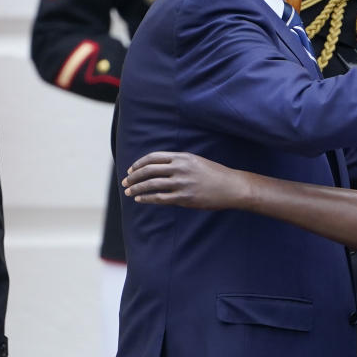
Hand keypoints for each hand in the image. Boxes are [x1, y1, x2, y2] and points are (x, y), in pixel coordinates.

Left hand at [122, 152, 243, 209]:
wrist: (231, 187)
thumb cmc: (215, 174)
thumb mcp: (196, 161)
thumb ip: (179, 163)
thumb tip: (159, 169)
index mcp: (182, 157)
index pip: (153, 158)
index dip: (139, 164)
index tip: (131, 170)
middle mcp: (180, 168)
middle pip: (149, 170)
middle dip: (133, 177)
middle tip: (125, 182)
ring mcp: (182, 183)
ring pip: (151, 185)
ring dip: (136, 188)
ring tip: (129, 192)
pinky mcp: (184, 197)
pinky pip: (160, 198)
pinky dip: (147, 198)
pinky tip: (140, 199)